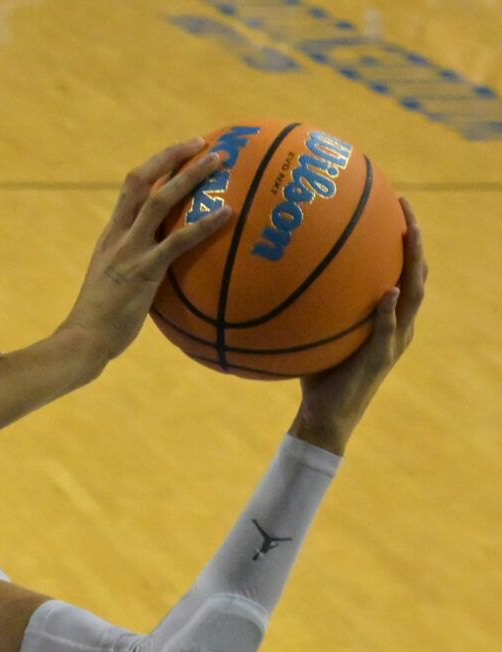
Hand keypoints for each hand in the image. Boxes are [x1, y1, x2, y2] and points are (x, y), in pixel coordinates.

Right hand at [58, 138, 233, 364]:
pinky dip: (204, 224)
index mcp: (111, 236)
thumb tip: (168, 266)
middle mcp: (118, 236)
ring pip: (160, 201)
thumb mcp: (115, 283)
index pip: (132, 188)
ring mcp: (130, 251)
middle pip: (141, 181)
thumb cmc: (102, 321)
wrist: (83, 340)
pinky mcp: (144, 271)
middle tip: (204, 144)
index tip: (184, 151)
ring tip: (220, 161)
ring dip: (191, 176)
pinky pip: (178, 241)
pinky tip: (228, 214)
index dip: (158, 164)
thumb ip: (137, 266)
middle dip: (172, 157)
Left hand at [291, 196, 424, 452]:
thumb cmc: (314, 373)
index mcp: (386, 315)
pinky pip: (388, 331)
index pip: (400, 269)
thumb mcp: (308, 332)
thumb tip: (266, 276)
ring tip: (409, 237)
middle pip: (416, 272)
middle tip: (406, 207)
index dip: (402, 238)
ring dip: (413, 266)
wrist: (322, 416)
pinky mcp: (380, 358)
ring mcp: (393, 340)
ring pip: (413, 296)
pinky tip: (389, 293)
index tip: (394, 204)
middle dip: (414, 239)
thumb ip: (302, 307)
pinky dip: (390, 312)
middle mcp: (397, 323)